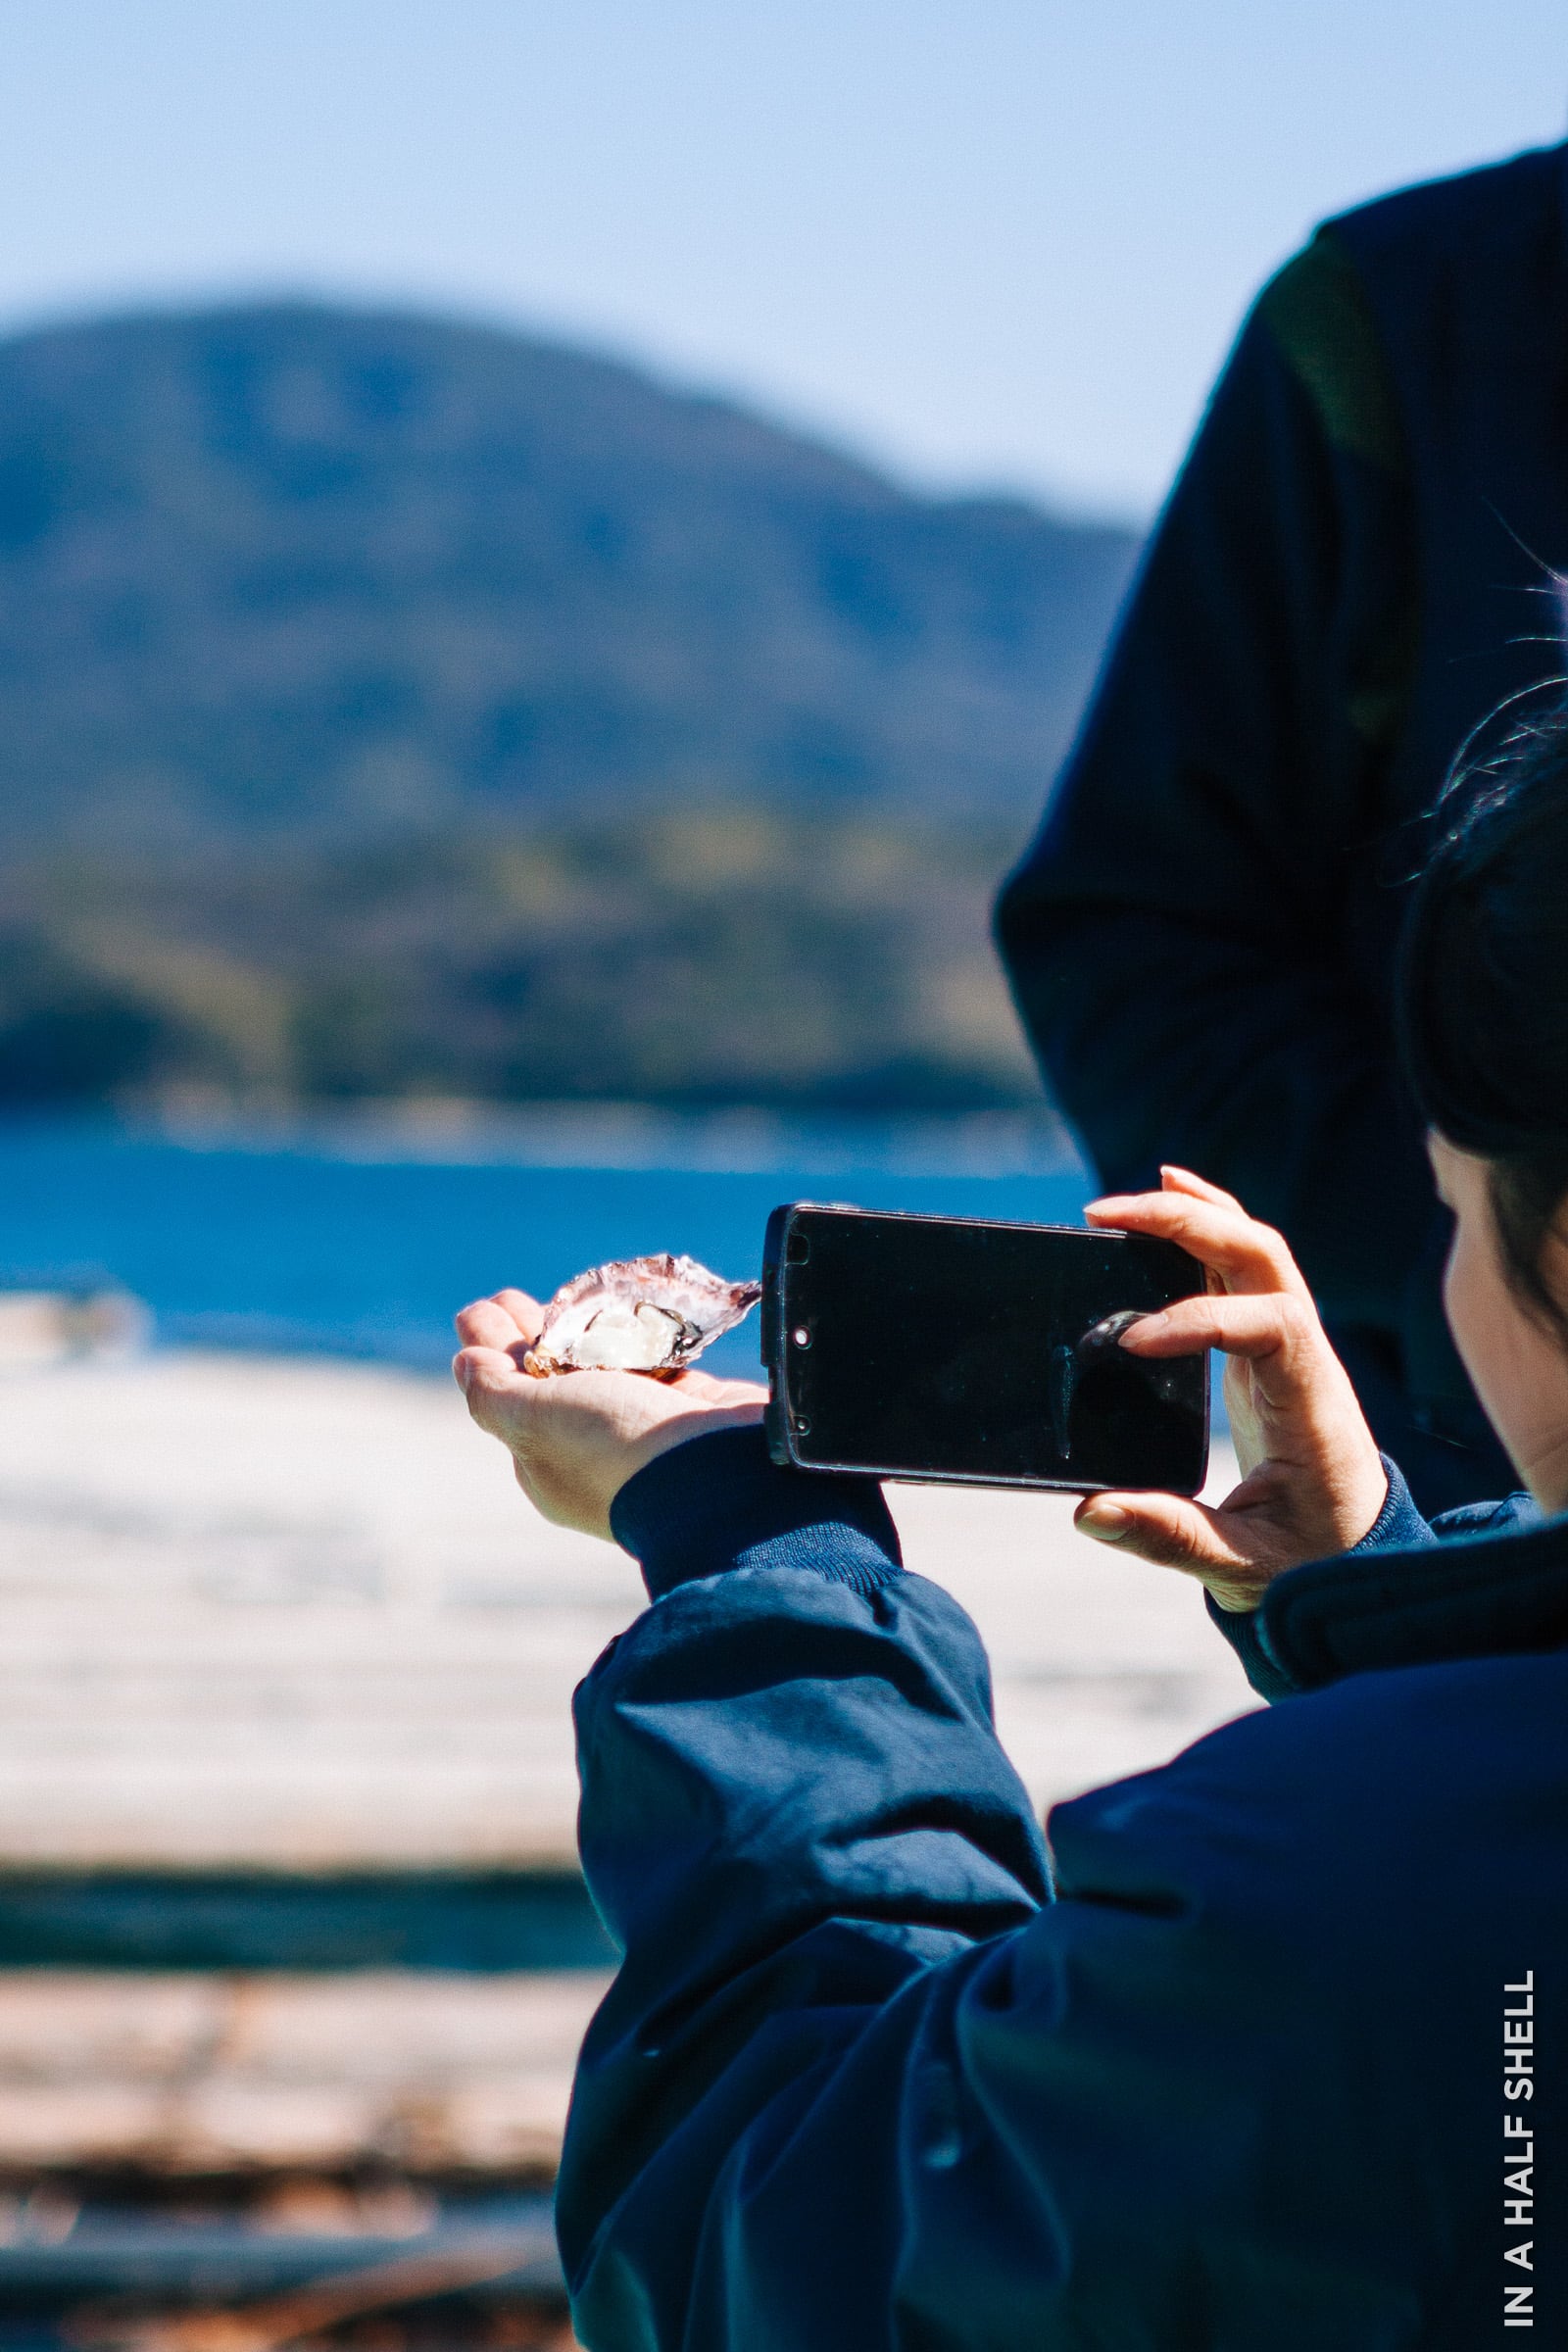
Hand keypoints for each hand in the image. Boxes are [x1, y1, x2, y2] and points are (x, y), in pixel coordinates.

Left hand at [453, 1290, 766, 1540]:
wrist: (723, 1470)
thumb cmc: (616, 1447)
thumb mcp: (535, 1422)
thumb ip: (494, 1393)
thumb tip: (464, 1364)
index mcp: (546, 1464)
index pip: (506, 1398)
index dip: (490, 1351)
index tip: (480, 1307)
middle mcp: (592, 1450)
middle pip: (549, 1381)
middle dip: (528, 1335)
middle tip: (512, 1296)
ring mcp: (644, 1427)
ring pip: (602, 1370)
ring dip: (581, 1332)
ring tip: (566, 1296)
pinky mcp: (690, 1406)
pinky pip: (652, 1363)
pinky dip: (635, 1337)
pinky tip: (623, 1310)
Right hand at [1072, 1169, 1387, 1609]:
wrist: (1357, 1550)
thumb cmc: (1310, 1556)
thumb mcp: (1244, 1565)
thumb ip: (1171, 1537)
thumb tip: (1090, 1511)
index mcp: (1310, 1404)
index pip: (1270, 1325)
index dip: (1200, 1320)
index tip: (1132, 1344)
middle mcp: (1306, 1358)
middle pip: (1263, 1257)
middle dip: (1187, 1223)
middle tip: (1104, 1217)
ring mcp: (1288, 1343)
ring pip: (1252, 1248)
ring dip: (1190, 1214)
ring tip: (1120, 1203)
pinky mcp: (1264, 1345)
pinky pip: (1239, 1268)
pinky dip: (1204, 1225)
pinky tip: (1164, 1196)